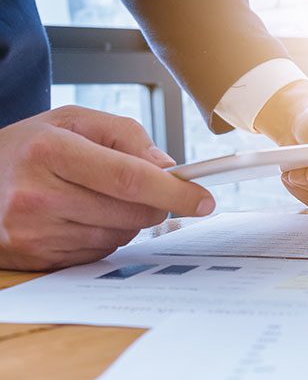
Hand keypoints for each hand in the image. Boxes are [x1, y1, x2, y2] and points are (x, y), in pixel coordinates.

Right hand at [0, 107, 214, 269]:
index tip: (204, 199)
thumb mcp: (73, 121)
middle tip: (148, 190)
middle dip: (156, 203)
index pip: (130, 178)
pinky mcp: (39, 257)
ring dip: (128, 220)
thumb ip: (126, 136)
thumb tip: (168, 168)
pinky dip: (106, 235)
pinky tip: (82, 217)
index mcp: (50, 151)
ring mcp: (36, 232)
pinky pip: (101, 252)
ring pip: (121, 235)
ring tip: (97, 197)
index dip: (175, 192)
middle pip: (133, 212)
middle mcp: (39, 195)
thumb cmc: (30, 148)